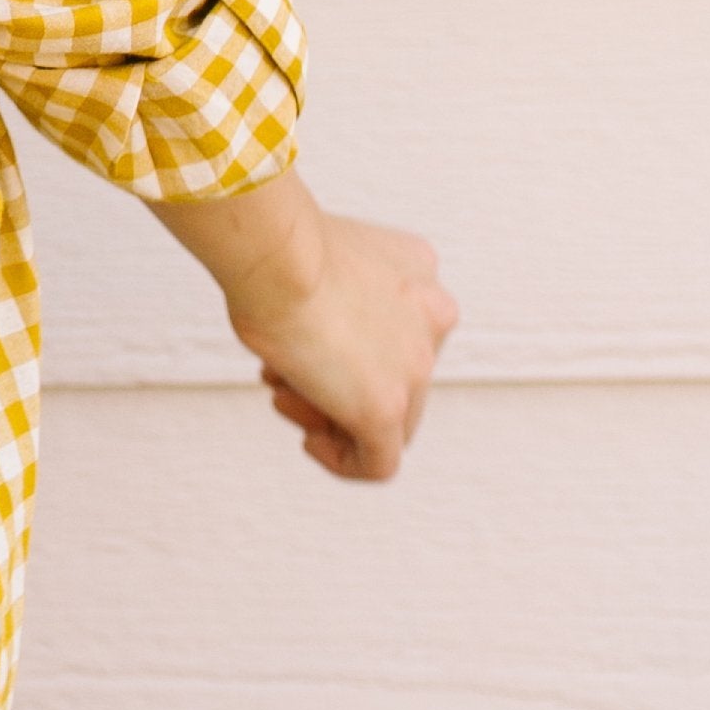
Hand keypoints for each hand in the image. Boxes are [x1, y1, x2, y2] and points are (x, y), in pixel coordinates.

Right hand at [146, 171, 457, 481]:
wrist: (276, 252)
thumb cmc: (276, 246)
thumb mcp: (324, 258)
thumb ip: (340, 295)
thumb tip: (316, 340)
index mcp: (420, 271)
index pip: (396, 329)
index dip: (346, 345)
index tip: (303, 343)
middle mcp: (433, 317)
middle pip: (393, 376)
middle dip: (336, 383)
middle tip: (286, 378)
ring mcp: (415, 367)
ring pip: (389, 420)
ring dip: (329, 412)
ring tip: (282, 392)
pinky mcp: (386, 409)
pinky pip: (380, 463)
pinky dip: (344, 461)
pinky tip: (311, 442)